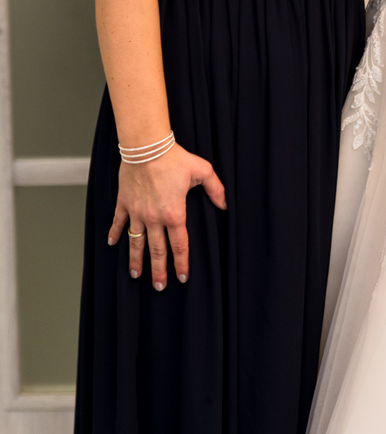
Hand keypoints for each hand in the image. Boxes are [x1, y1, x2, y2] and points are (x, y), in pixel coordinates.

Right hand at [107, 144, 226, 288]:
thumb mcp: (202, 171)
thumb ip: (216, 189)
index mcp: (174, 214)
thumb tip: (225, 205)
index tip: (183, 277)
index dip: (182, 263)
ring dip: (136, 260)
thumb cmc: (174, 158)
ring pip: (136, 243)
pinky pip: (118, 222)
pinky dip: (114, 234)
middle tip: (160, 287)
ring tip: (136, 275)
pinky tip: (112, 244)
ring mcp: (137, 212)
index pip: (180, 246)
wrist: (147, 146)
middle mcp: (154, 218)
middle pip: (157, 251)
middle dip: (159, 271)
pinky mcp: (124, 203)